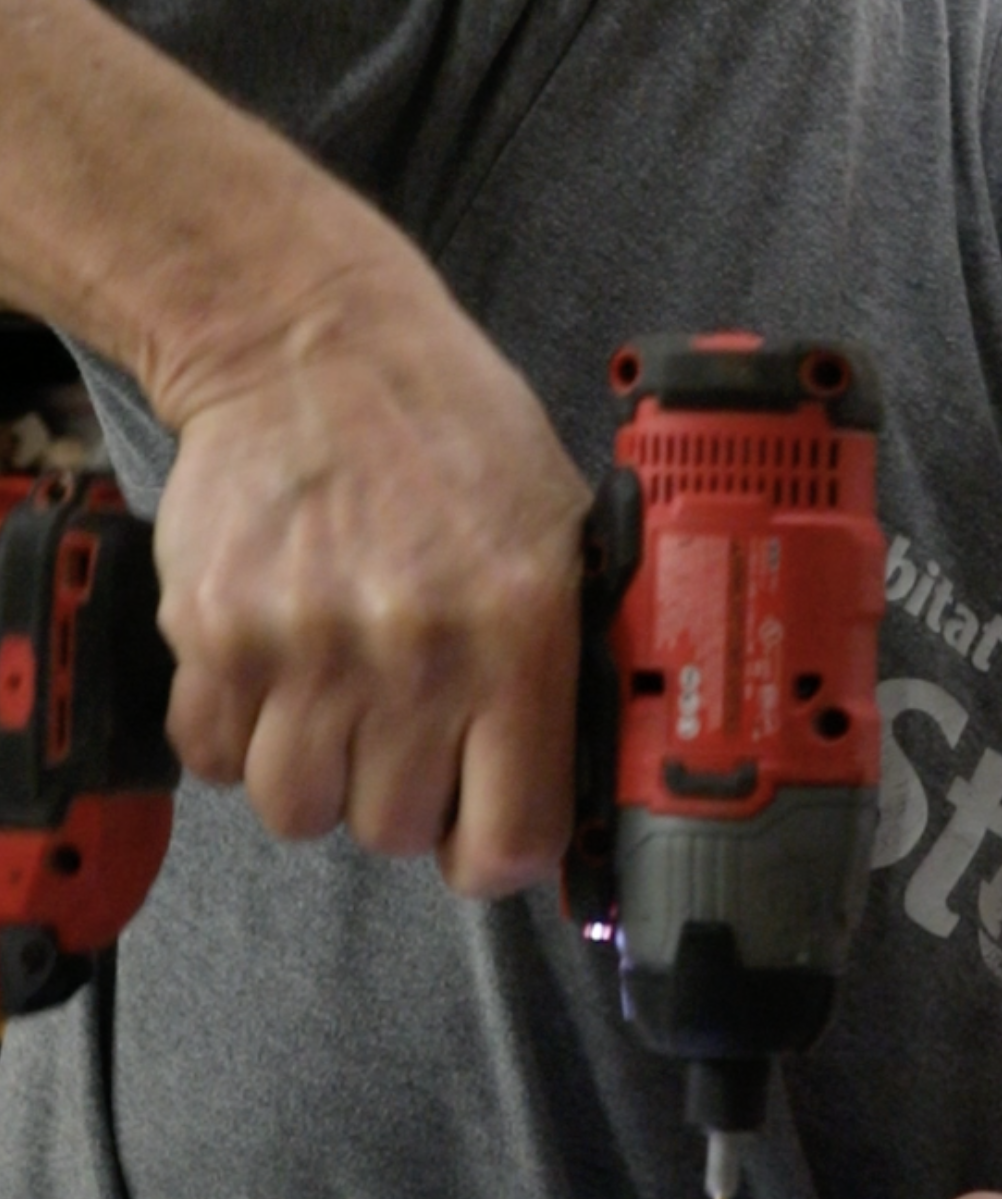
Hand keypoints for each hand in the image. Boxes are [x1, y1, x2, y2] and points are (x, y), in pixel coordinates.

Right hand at [151, 252, 590, 897]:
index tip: (488, 833)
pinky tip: (276, 670)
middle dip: (405, 797)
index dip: (499, 852)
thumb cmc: (452, 430)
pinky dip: (237, 735)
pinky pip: (215, 759)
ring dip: (318, 774)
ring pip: (300, 812)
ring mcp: (307, 650)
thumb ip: (570, 647)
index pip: (512, 835)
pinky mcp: (216, 636)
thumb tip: (590, 766)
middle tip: (409, 728)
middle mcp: (415, 654)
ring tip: (340, 698)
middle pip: (396, 832)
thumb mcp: (563, 522)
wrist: (312, 346)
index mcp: (520, 632)